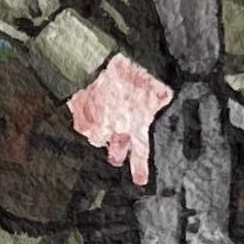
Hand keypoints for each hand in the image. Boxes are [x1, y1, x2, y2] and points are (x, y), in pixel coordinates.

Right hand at [67, 55, 173, 183]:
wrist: (97, 61)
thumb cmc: (126, 71)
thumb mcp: (153, 82)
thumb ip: (159, 96)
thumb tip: (165, 98)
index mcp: (136, 123)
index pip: (140, 152)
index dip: (139, 169)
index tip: (139, 181)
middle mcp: (114, 129)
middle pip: (114, 152)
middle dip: (116, 154)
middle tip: (115, 158)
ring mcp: (93, 125)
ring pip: (97, 138)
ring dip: (101, 133)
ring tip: (103, 122)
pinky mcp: (77, 116)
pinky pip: (81, 125)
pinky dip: (85, 118)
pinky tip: (90, 108)